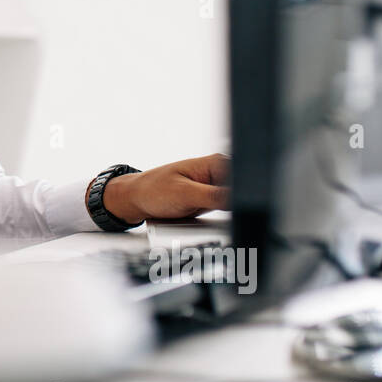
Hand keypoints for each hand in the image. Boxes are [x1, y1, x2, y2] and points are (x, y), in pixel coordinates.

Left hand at [104, 153, 230, 223]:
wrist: (137, 200)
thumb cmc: (154, 191)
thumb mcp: (185, 194)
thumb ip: (214, 196)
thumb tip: (239, 199)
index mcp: (215, 164)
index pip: (242, 179)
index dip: (244, 196)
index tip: (237, 210)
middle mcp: (217, 173)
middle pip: (241, 192)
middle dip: (236, 207)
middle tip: (214, 214)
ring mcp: (214, 187)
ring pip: (234, 204)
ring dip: (227, 214)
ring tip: (202, 213)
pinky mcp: (210, 200)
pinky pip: (223, 211)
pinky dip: (219, 218)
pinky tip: (202, 216)